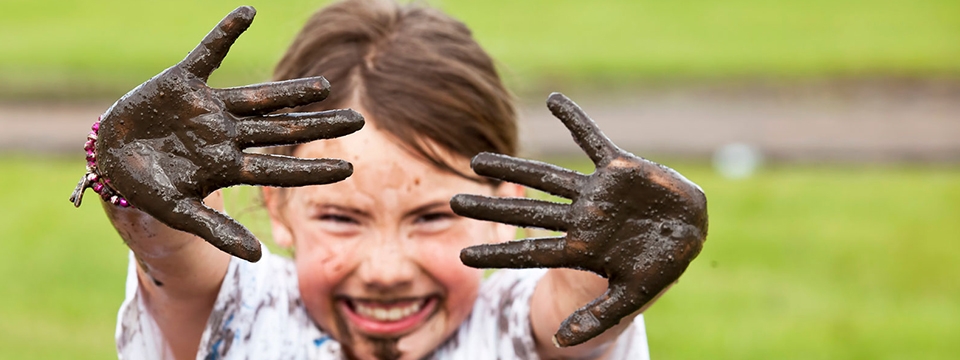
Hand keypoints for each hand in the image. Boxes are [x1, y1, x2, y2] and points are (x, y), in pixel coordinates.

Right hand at [72, 7, 362, 261]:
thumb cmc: (148, 188)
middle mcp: (227, 133)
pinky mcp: (183, 82)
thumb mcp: (180, 213)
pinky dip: (225, 33)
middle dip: (318, 125)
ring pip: (259, 96)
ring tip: (325, 87)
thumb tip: (256, 257)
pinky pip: (208, 52)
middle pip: (281, 129)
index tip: (349, 168)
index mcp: (228, 165)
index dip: (313, 168)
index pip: (279, 168)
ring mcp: (208, 107)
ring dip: (290, 91)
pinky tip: (248, 13)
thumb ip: (216, 231)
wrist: (109, 156)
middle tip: (358, 121)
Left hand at [450, 93, 707, 346]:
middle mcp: (580, 218)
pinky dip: (575, 120)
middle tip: (453, 201)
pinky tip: (553, 100)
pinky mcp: (618, 168)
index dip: (498, 253)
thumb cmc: (660, 267)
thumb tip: (560, 341)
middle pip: (526, 212)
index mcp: (580, 249)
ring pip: (546, 177)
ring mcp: (596, 192)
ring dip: (512, 169)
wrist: (691, 233)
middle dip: (491, 208)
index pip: (529, 252)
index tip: (464, 255)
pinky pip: (592, 138)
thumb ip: (597, 317)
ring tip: (476, 160)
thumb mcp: (630, 297)